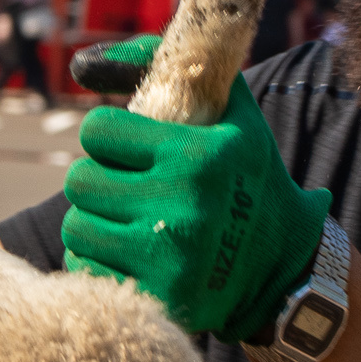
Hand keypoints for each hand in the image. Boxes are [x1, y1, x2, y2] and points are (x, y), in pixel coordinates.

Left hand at [60, 36, 327, 345]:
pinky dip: (98, 262)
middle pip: (79, 181)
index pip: (97, 131)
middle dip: (98, 181)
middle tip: (125, 188)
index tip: (126, 148)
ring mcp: (168, 258)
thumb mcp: (233, 113)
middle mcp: (182, 207)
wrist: (284, 268)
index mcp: (198, 155)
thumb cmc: (248, 178)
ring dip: (94, 222)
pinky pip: (86, 271)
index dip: (107, 136)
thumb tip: (84, 63)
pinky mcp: (157, 298)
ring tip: (126, 222)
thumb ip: (171, 66)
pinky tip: (129, 256)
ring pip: (76, 228)